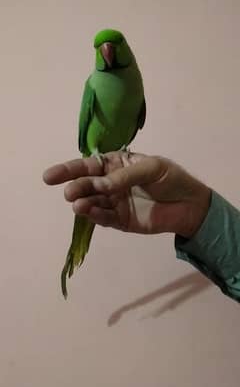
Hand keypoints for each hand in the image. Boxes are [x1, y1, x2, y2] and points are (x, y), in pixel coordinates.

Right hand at [43, 152, 210, 237]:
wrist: (190, 204)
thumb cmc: (171, 179)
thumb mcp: (151, 168)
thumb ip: (125, 175)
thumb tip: (102, 185)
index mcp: (116, 165)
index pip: (89, 166)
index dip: (69, 170)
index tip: (50, 177)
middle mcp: (111, 183)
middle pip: (87, 185)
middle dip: (76, 188)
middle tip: (69, 194)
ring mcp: (114, 203)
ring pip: (92, 203)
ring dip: (83, 204)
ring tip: (77, 205)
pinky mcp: (121, 221)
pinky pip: (104, 219)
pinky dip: (95, 216)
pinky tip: (88, 212)